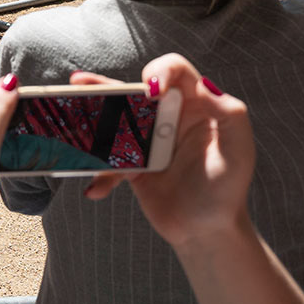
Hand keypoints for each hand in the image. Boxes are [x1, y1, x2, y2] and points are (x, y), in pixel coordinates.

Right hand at [80, 54, 253, 253]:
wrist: (205, 233)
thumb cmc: (226, 192)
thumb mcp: (238, 153)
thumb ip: (230, 116)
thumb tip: (206, 85)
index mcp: (195, 107)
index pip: (175, 71)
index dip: (159, 71)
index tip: (150, 91)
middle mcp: (168, 118)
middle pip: (132, 89)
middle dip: (105, 85)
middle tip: (80, 83)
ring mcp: (145, 140)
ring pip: (111, 117)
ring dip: (87, 114)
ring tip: (65, 109)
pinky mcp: (130, 163)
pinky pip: (105, 159)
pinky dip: (97, 174)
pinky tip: (95, 190)